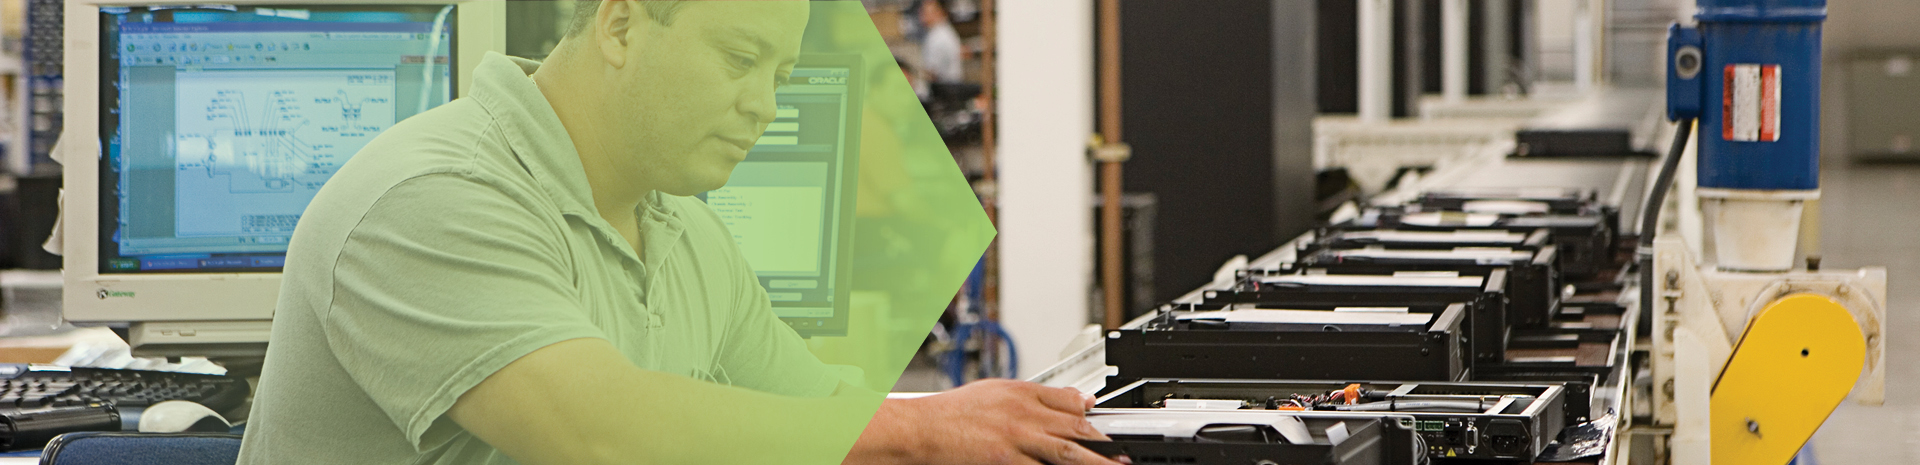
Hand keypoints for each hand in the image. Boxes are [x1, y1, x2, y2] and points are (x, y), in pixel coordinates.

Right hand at [857, 379, 1126, 464]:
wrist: (920, 429)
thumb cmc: (951, 414)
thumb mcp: (995, 391)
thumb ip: (1035, 394)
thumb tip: (1074, 398)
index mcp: (1020, 393)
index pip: (1068, 401)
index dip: (1094, 415)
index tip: (1110, 427)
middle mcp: (1022, 415)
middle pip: (1074, 427)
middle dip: (1103, 442)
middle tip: (1125, 453)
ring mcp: (1015, 441)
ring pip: (1065, 452)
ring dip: (1092, 461)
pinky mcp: (1004, 461)